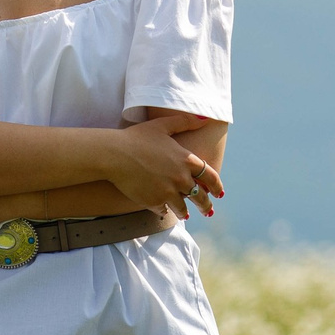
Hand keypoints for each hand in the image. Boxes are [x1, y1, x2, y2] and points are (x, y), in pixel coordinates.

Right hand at [104, 113, 225, 217]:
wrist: (114, 155)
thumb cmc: (137, 137)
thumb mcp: (162, 125)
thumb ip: (184, 122)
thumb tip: (204, 118)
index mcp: (186, 160)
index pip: (209, 176)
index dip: (216, 185)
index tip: (219, 193)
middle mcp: (181, 178)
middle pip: (200, 196)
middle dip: (206, 205)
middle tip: (208, 211)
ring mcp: (168, 192)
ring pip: (183, 208)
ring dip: (185, 212)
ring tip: (185, 215)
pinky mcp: (153, 202)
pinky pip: (163, 211)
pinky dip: (164, 211)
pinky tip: (163, 211)